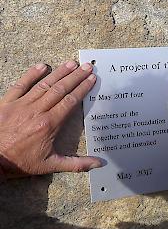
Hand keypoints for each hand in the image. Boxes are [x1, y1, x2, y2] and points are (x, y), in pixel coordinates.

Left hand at [0, 61, 102, 177]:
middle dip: (75, 77)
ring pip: (44, 85)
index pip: (70, 101)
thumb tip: (99, 163)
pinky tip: (42, 66)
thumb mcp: (50, 165)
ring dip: (59, 73)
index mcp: (50, 124)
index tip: (92, 79)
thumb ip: (76, 164)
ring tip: (71, 63)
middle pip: (60, 90)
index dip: (82, 89)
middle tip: (86, 67)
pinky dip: (31, 75)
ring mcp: (22, 105)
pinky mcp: (7, 103)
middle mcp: (37, 111)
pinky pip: (21, 85)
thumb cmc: (20, 163)